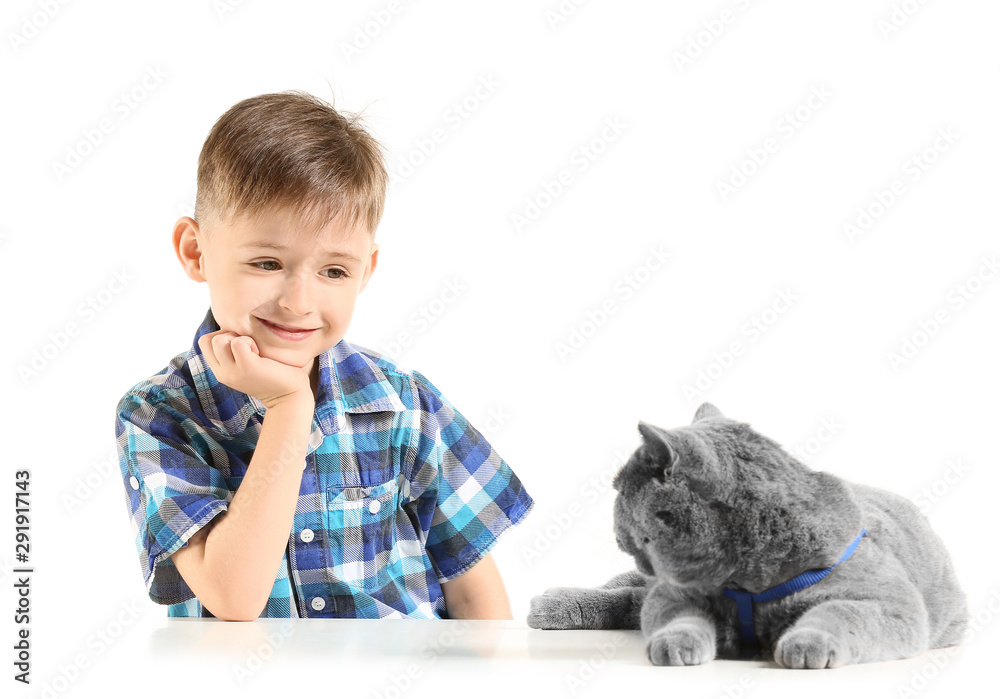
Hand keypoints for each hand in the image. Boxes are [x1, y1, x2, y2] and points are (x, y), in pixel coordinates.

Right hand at [198, 331, 313, 409]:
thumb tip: (232, 324)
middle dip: (227, 334)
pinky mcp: (247, 368)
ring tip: (253, 349)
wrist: (288, 397)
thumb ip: (234, 351)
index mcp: (220, 370)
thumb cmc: (271, 374)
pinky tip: (260, 353)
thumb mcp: (245, 363)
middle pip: (207, 340)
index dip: (220, 334)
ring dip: (238, 337)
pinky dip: (249, 341)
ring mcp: (233, 372)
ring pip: (219, 340)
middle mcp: (222, 373)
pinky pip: (238, 343)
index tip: (239, 342)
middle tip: (248, 345)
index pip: (204, 342)